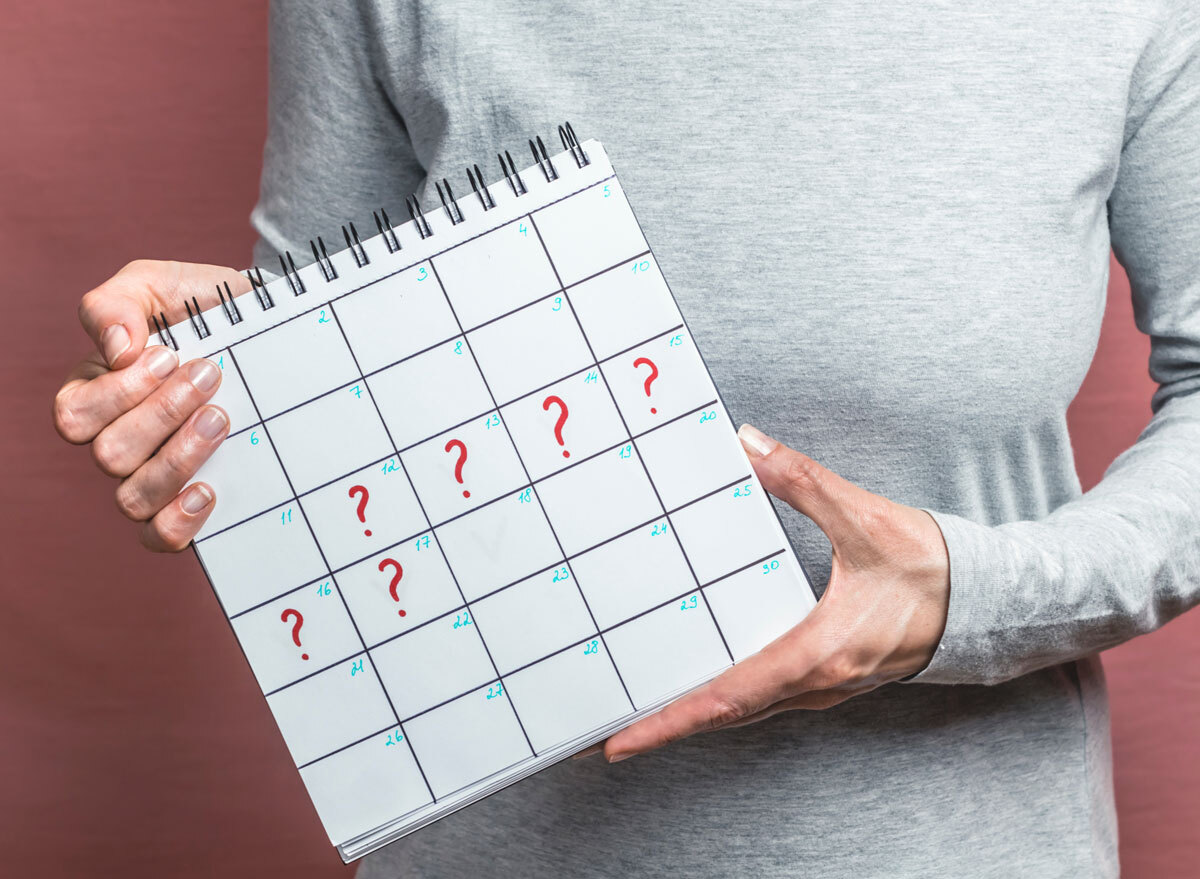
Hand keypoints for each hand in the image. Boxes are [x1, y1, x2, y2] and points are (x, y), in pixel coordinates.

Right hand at [53, 260, 249, 550]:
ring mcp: (153, 477)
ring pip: (133, 497)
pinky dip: (177, 522)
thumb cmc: (207, 309)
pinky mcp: (189, 503)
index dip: (120, 391)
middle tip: (210, 377)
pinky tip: (209, 491)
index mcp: (96, 392)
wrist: (270, 332)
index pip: (76, 415)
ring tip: (222, 418)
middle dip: (162, 414)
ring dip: (179, 457)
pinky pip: (160, 537)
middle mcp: (118, 441)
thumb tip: (114, 349)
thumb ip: (116, 304)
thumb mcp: (159, 285)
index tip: (170, 354)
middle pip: (108, 454)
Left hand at [593, 424, 950, 761]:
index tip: (623, 742)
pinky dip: (726, 700)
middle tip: (611, 737)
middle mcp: (816, 681)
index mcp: (819, 653)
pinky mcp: (829, 674)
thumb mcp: (867, 520)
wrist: (987, 600)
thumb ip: (805, 483)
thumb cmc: (932, 569)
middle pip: (726, 714)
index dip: (672, 720)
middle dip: (667, 726)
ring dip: (694, 715)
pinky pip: (765, 697)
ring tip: (644, 716)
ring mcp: (823, 684)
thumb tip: (750, 447)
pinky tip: (705, 683)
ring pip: (745, 710)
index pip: (729, 697)